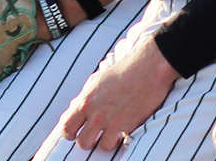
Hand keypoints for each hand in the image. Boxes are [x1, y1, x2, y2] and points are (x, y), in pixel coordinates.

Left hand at [57, 33, 181, 150]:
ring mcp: (112, 121)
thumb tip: (74, 107)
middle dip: (88, 140)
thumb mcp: (97, 80)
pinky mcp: (128, 126)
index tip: (76, 133)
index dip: (70, 133)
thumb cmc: (123, 71)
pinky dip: (121, 139)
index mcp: (85, 101)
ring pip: (101, 147)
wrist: (148, 67)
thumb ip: (85, 97)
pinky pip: (119, 143)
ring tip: (112, 134)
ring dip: (106, 141)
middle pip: (82, 142)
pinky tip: (124, 131)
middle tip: (95, 135)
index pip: (66, 127)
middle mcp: (96, 113)